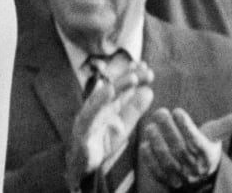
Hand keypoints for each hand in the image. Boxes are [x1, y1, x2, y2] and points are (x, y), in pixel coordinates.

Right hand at [65, 61, 153, 187]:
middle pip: (111, 90)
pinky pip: (89, 117)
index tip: (146, 66)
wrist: (85, 166)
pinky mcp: (82, 131)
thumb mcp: (124, 125)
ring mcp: (87, 118)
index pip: (120, 88)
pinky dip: (97, 105)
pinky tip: (108, 95)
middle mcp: (95, 108)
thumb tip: (149, 90)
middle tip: (144, 69)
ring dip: (116, 88)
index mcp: (106, 106)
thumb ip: (134, 109)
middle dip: (127, 78)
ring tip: (132, 78)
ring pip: (101, 99)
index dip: (131, 75)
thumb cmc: (102, 142)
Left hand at [140, 108, 231, 188]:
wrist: (198, 175)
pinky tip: (144, 144)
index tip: (177, 111)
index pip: (197, 141)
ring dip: (157, 142)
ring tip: (149, 126)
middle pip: (180, 148)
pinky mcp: (167, 181)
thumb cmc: (204, 147)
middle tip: (159, 112)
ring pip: (167, 160)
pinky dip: (149, 159)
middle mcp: (195, 167)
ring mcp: (180, 176)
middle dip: (169, 129)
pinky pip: (157, 171)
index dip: (187, 126)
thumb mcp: (215, 136)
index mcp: (207, 155)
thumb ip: (227, 125)